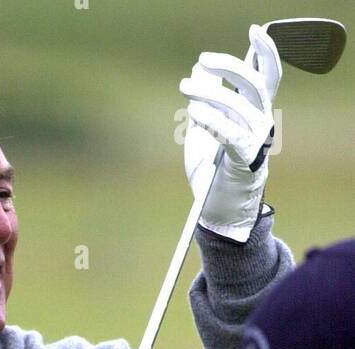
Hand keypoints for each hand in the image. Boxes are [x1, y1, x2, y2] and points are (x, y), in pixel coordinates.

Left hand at [179, 24, 281, 242]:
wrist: (218, 211)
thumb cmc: (212, 170)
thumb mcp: (204, 128)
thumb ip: (205, 98)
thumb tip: (197, 67)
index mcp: (255, 113)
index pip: (268, 76)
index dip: (266, 52)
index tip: (254, 31)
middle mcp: (261, 123)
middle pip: (252, 84)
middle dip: (227, 67)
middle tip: (201, 62)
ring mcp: (256, 141)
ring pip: (239, 105)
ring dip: (211, 92)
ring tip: (186, 87)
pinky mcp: (246, 160)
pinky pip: (230, 133)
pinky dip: (212, 119)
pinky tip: (195, 112)